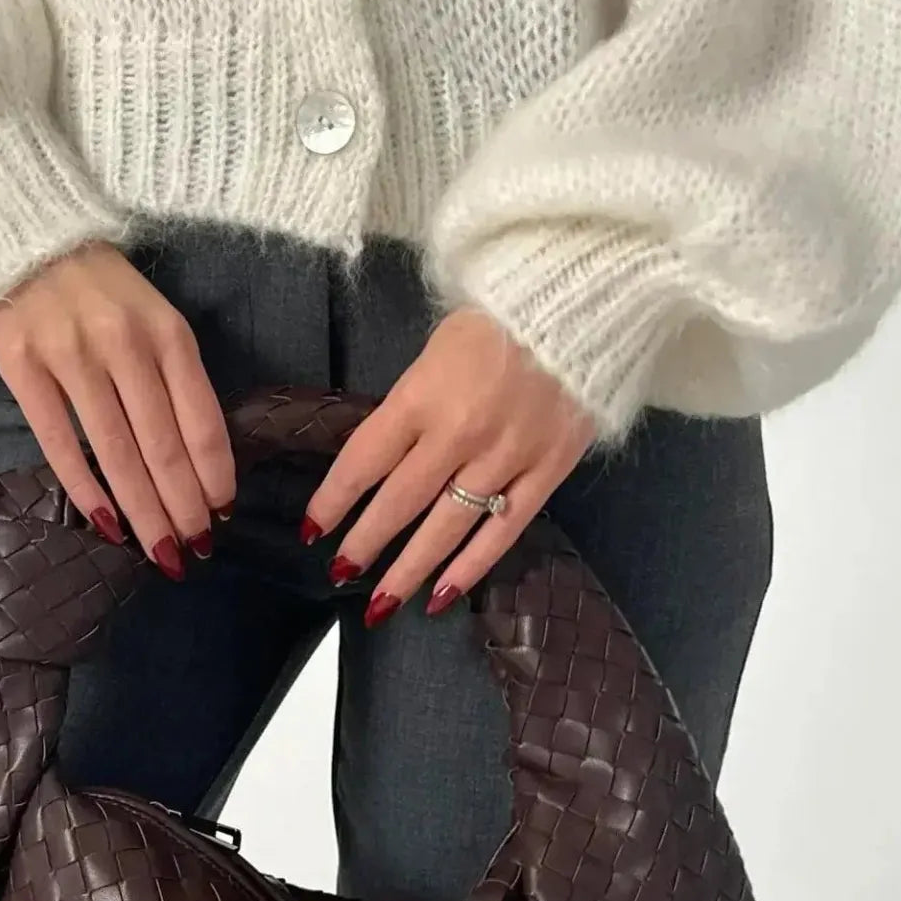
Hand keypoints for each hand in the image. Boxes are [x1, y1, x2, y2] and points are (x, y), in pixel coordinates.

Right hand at [0, 240, 234, 578]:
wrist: (24, 235)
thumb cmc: (101, 289)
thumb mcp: (155, 318)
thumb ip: (175, 379)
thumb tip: (198, 462)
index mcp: (167, 333)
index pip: (199, 419)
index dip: (213, 475)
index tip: (222, 515)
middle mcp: (123, 344)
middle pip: (161, 446)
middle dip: (181, 507)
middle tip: (192, 552)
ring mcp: (70, 355)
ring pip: (115, 452)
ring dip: (141, 510)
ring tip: (159, 550)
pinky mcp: (23, 366)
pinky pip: (59, 442)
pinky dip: (84, 488)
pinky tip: (106, 524)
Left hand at [302, 308, 596, 625]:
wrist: (587, 297)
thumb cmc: (501, 313)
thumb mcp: (436, 345)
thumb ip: (411, 402)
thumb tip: (383, 458)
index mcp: (423, 395)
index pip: (364, 460)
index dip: (334, 500)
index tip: (313, 528)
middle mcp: (459, 432)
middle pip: (399, 502)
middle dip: (365, 544)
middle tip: (339, 573)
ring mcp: (506, 455)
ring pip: (447, 527)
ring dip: (409, 570)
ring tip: (381, 604)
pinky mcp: (548, 469)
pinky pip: (503, 530)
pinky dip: (471, 567)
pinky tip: (442, 594)